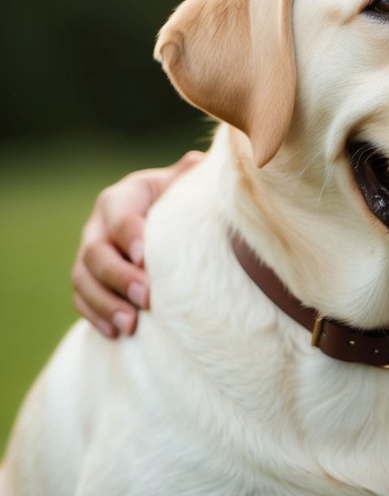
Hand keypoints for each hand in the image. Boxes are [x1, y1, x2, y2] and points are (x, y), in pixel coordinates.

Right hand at [71, 151, 203, 336]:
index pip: (119, 215)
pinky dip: (95, 316)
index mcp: (121, 198)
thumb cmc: (178, 200)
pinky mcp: (88, 279)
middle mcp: (98, 226)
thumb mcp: (182, 184)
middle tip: (146, 296)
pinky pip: (81, 299)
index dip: (128, 234)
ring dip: (104, 303)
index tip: (144, 256)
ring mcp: (89, 254)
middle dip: (119, 276)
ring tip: (129, 324)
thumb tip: (200, 163)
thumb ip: (189, 176)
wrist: (163, 219)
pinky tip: (115, 333)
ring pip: (83, 279)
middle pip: (95, 252)